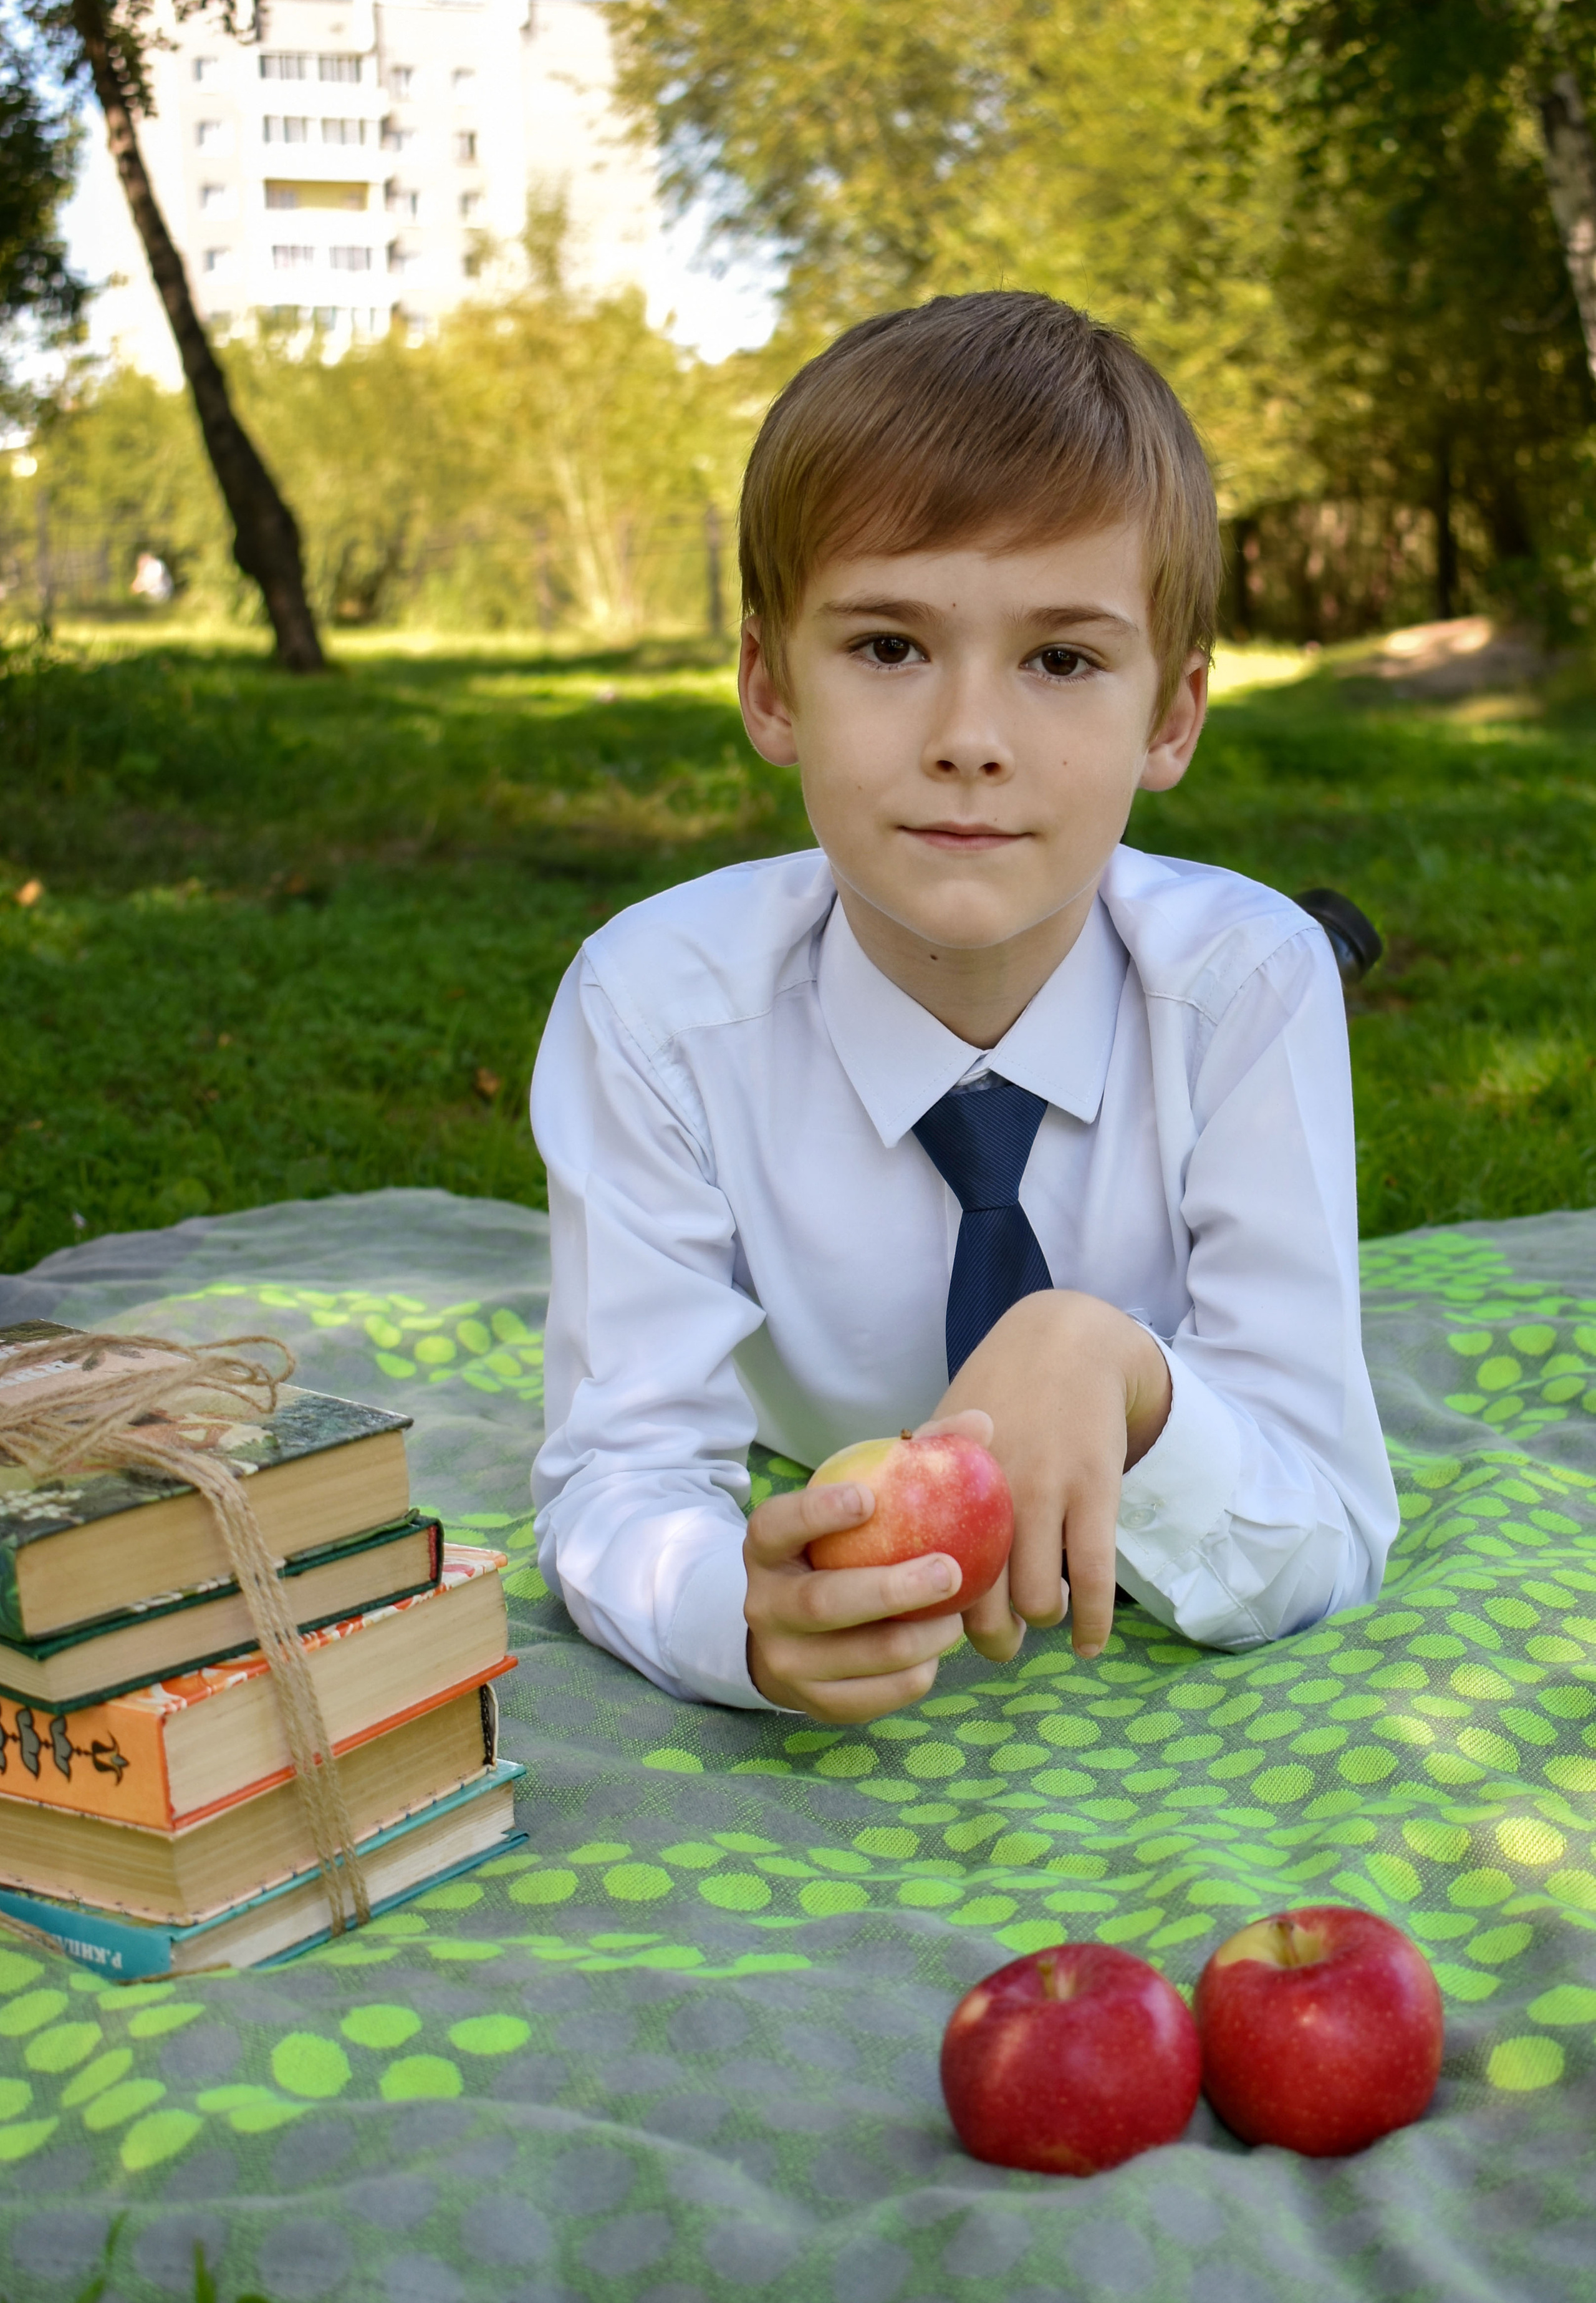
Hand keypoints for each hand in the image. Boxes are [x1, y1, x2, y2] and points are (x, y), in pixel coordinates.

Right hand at [744, 1412, 987, 1719]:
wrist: (795, 1634)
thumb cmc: (844, 1551)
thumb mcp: (861, 1504)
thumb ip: (915, 1461)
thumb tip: (980, 1424)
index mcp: (766, 1547)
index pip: (776, 1524)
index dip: (817, 1511)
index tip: (871, 1496)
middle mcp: (763, 1604)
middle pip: (822, 1601)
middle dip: (889, 1589)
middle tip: (950, 1571)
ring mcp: (784, 1658)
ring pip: (851, 1657)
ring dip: (914, 1640)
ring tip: (955, 1620)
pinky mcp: (811, 1703)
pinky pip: (866, 1698)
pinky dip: (908, 1680)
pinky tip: (934, 1656)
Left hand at [937, 1292, 1171, 1663]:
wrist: (1068, 1341)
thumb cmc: (1000, 1387)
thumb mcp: (948, 1427)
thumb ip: (919, 1481)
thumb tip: (884, 1545)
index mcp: (944, 1479)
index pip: (922, 1572)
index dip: (927, 1617)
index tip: (937, 1629)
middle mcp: (989, 1492)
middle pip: (983, 1602)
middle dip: (991, 1639)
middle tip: (997, 1642)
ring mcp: (1046, 1492)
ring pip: (1040, 1599)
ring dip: (1041, 1623)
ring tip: (1042, 1618)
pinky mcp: (1096, 1493)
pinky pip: (1095, 1580)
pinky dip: (1093, 1625)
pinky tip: (1088, 1646)